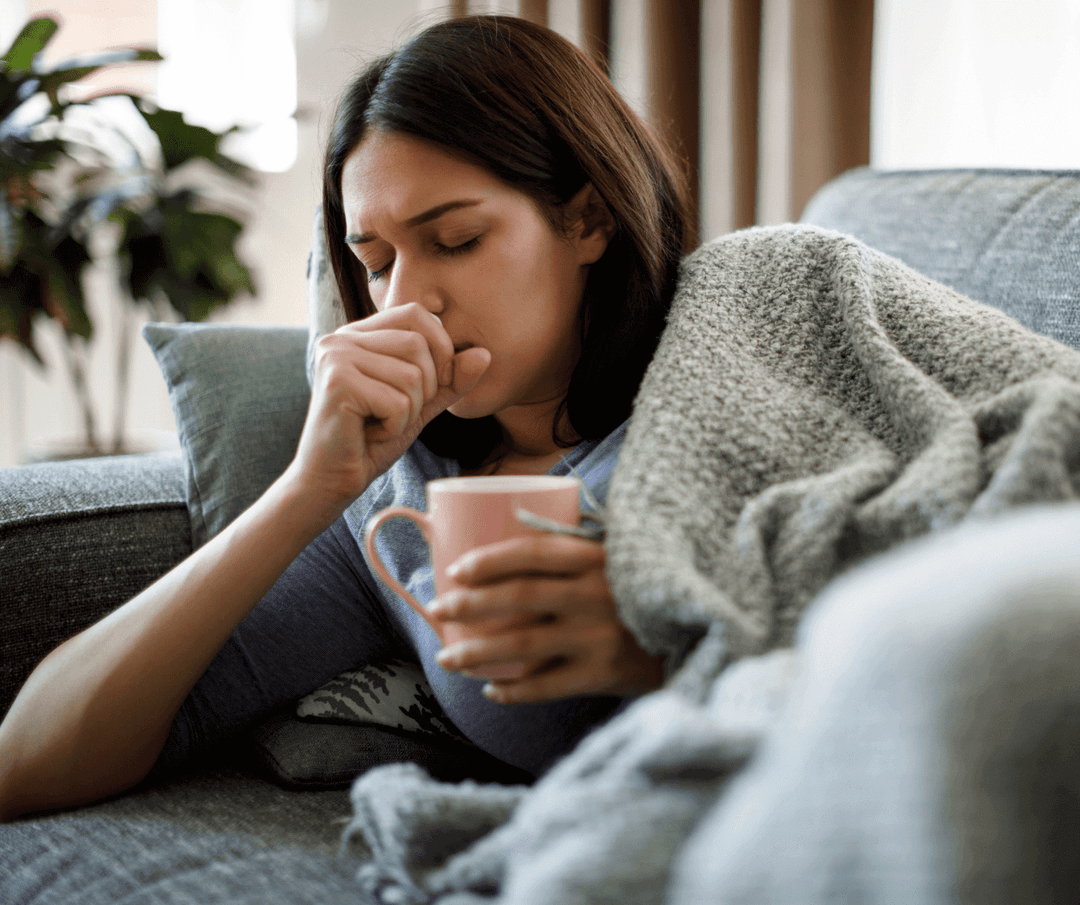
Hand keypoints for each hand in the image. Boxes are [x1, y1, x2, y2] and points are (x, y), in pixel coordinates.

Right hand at [290, 303, 489, 508]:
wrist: (330, 480)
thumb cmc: (371, 440)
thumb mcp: (420, 404)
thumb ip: (450, 380)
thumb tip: (485, 354)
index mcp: (359, 334)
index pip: (417, 315)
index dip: (440, 348)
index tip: (432, 386)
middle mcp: (342, 337)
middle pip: (418, 344)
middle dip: (424, 389)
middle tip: (396, 414)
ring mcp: (336, 356)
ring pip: (411, 375)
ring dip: (408, 412)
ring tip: (380, 424)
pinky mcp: (336, 382)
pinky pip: (397, 401)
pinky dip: (394, 427)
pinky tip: (369, 434)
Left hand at [429, 534, 663, 702]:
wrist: (695, 631)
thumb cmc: (640, 588)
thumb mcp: (615, 555)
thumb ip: (574, 545)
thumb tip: (511, 523)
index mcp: (596, 558)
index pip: (532, 553)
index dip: (489, 560)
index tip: (455, 570)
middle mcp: (596, 595)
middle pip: (518, 598)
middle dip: (469, 606)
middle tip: (437, 612)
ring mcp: (598, 636)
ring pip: (524, 645)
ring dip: (478, 653)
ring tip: (448, 659)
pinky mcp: (604, 674)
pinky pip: (547, 685)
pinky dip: (514, 691)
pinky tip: (491, 689)